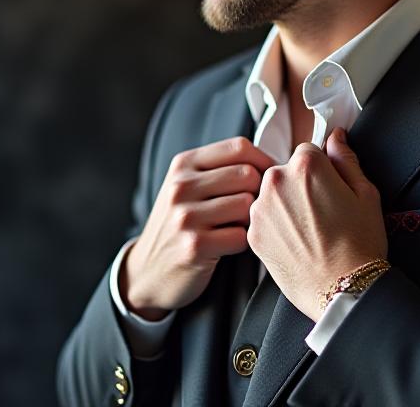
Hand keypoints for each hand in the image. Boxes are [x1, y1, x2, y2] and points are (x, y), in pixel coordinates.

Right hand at [121, 137, 276, 319]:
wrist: (148, 272)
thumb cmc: (179, 226)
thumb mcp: (186, 187)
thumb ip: (220, 168)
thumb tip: (271, 161)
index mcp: (183, 165)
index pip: (238, 147)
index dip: (264, 161)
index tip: (268, 178)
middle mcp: (181, 187)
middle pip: (248, 174)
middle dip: (258, 193)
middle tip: (251, 208)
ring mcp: (185, 216)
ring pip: (247, 205)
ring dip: (250, 220)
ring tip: (235, 227)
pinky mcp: (194, 246)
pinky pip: (241, 236)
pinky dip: (242, 243)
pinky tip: (227, 245)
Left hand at [247, 127, 387, 321]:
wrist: (343, 290)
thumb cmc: (360, 244)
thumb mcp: (366, 194)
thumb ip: (346, 159)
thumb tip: (336, 137)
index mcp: (306, 166)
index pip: (309, 150)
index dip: (323, 170)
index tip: (331, 188)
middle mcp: (276, 182)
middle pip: (286, 171)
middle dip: (301, 185)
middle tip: (323, 212)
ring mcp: (260, 209)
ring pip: (272, 195)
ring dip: (286, 205)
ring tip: (310, 230)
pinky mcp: (253, 234)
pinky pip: (264, 219)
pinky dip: (276, 227)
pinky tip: (298, 242)